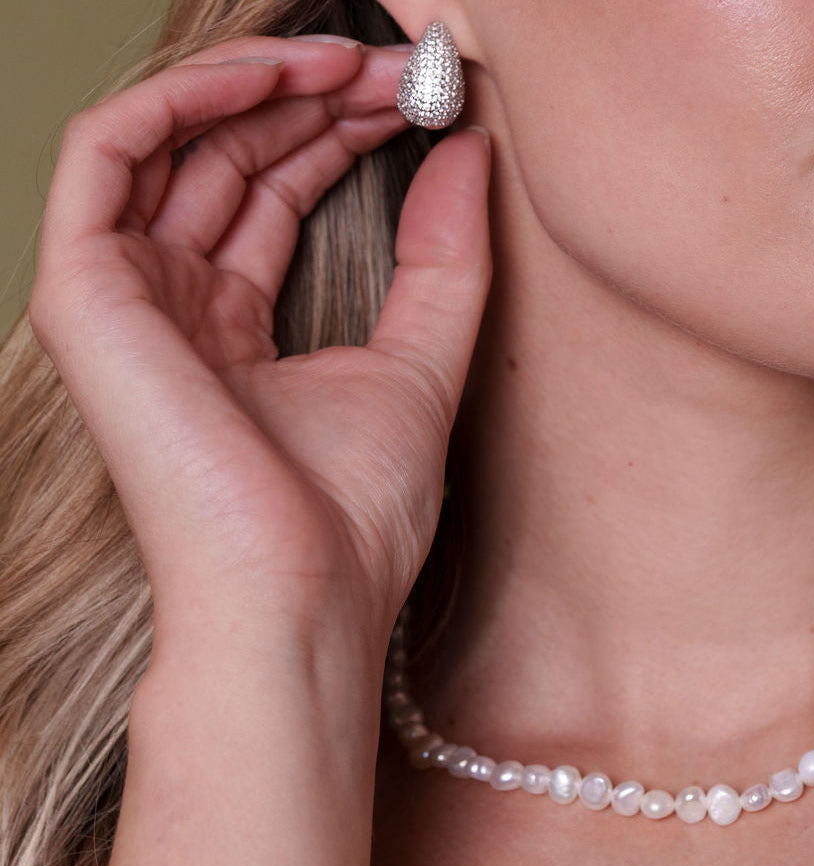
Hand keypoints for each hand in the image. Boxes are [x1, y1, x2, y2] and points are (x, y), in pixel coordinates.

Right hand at [30, 36, 490, 648]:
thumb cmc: (352, 516)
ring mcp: (124, 301)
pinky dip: (186, 98)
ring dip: (258, 86)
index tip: (412, 100)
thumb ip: (444, 259)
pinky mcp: (87, 297)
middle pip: (226, 161)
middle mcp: (172, 309)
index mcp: (234, 332)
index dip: (337, 133)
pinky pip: (111, 153)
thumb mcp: (423, 366)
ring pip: (171, 144)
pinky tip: (275, 76)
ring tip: (350, 60)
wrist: (300, 599)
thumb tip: (467, 149)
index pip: (272, 195)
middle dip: (310, 99)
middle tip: (392, 69)